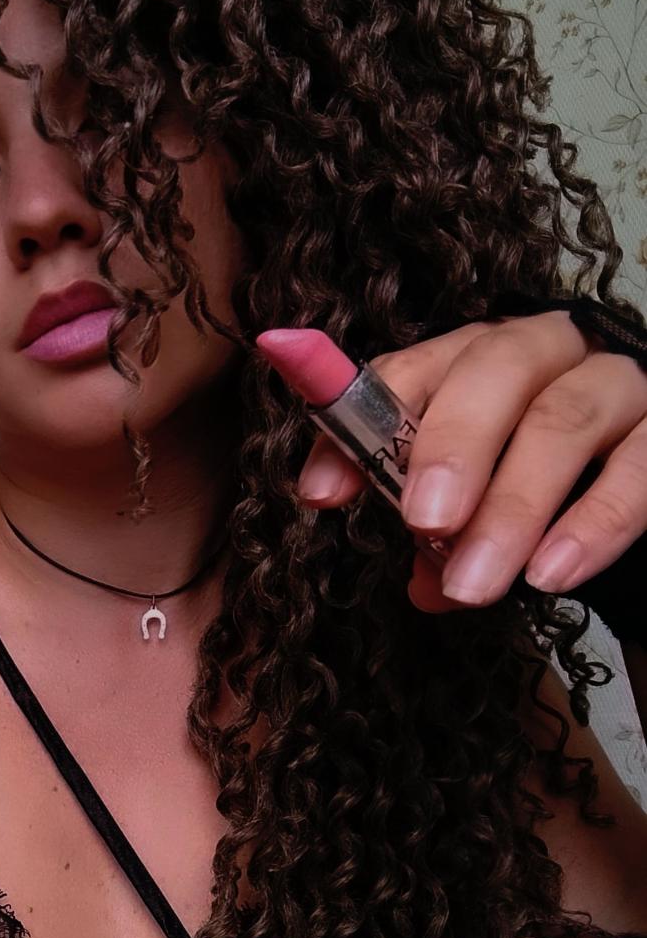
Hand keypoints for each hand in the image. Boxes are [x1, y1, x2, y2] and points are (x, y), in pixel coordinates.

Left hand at [293, 309, 646, 615]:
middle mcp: (548, 353)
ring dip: (512, 508)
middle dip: (451, 446)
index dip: (360, 424)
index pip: (409, 370)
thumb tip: (425, 583)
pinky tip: (552, 573)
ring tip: (473, 584)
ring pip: (562, 420)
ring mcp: (618, 385)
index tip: (323, 494)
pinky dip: (594, 522)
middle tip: (422, 522)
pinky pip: (641, 466)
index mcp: (476, 362)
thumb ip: (440, 535)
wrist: (638, 499)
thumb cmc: (542, 492)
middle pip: (495, 368)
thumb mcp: (475, 509)